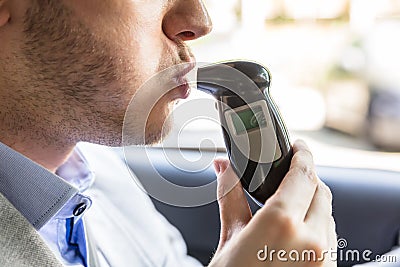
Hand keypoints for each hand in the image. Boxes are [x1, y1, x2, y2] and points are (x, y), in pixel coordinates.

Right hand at [209, 140, 336, 266]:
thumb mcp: (230, 238)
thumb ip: (231, 198)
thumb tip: (223, 168)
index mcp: (281, 223)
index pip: (304, 174)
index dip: (303, 155)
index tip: (298, 146)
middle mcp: (311, 240)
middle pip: (321, 191)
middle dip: (306, 178)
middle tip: (288, 174)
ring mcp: (324, 259)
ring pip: (328, 215)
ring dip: (313, 203)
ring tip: (290, 207)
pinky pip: (329, 238)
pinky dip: (317, 226)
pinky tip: (296, 233)